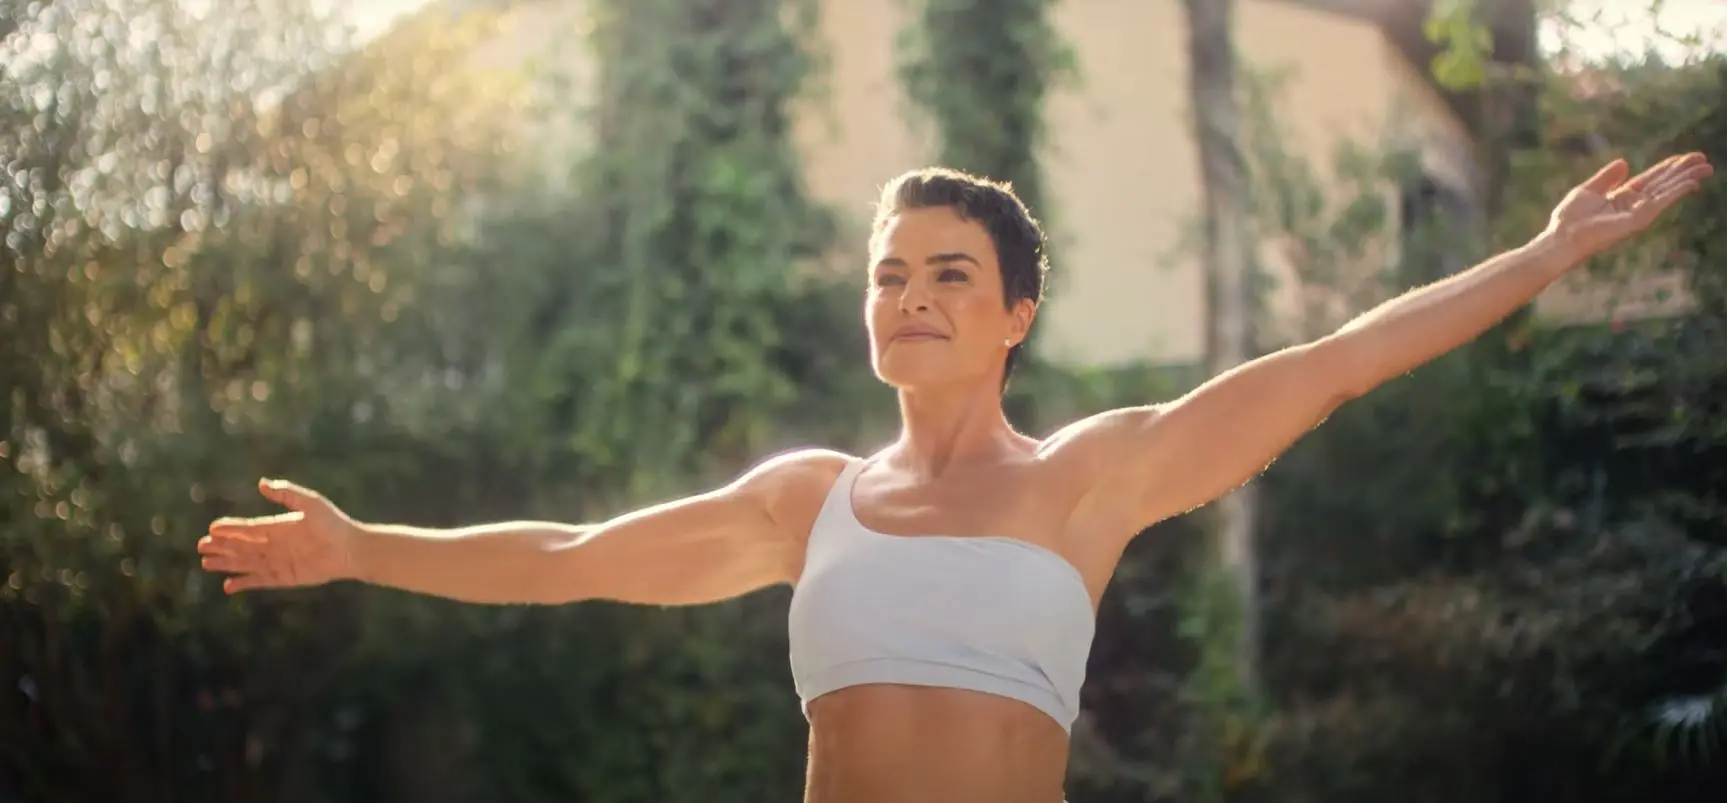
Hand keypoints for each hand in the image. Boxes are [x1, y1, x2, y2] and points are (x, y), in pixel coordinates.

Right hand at [198, 478, 360, 593]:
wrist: (350, 549)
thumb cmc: (333, 523)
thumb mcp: (311, 503)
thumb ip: (286, 494)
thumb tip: (261, 483)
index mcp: (277, 526)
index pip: (248, 527)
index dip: (230, 528)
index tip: (212, 528)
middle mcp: (274, 544)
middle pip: (242, 546)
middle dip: (221, 547)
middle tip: (201, 546)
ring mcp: (278, 562)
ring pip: (246, 564)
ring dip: (227, 564)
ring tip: (206, 564)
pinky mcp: (285, 578)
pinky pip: (260, 581)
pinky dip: (244, 584)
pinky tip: (228, 586)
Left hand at [1546, 152, 1712, 261]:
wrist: (1561, 237)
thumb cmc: (1568, 219)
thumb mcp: (1587, 190)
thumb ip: (1606, 177)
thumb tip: (1625, 163)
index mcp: (1621, 197)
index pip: (1650, 180)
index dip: (1667, 168)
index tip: (1684, 158)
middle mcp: (1632, 205)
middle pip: (1663, 184)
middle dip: (1683, 171)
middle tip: (1704, 159)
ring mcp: (1636, 213)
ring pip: (1666, 191)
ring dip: (1686, 179)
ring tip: (1705, 168)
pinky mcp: (1637, 220)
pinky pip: (1660, 203)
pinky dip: (1676, 192)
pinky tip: (1691, 182)